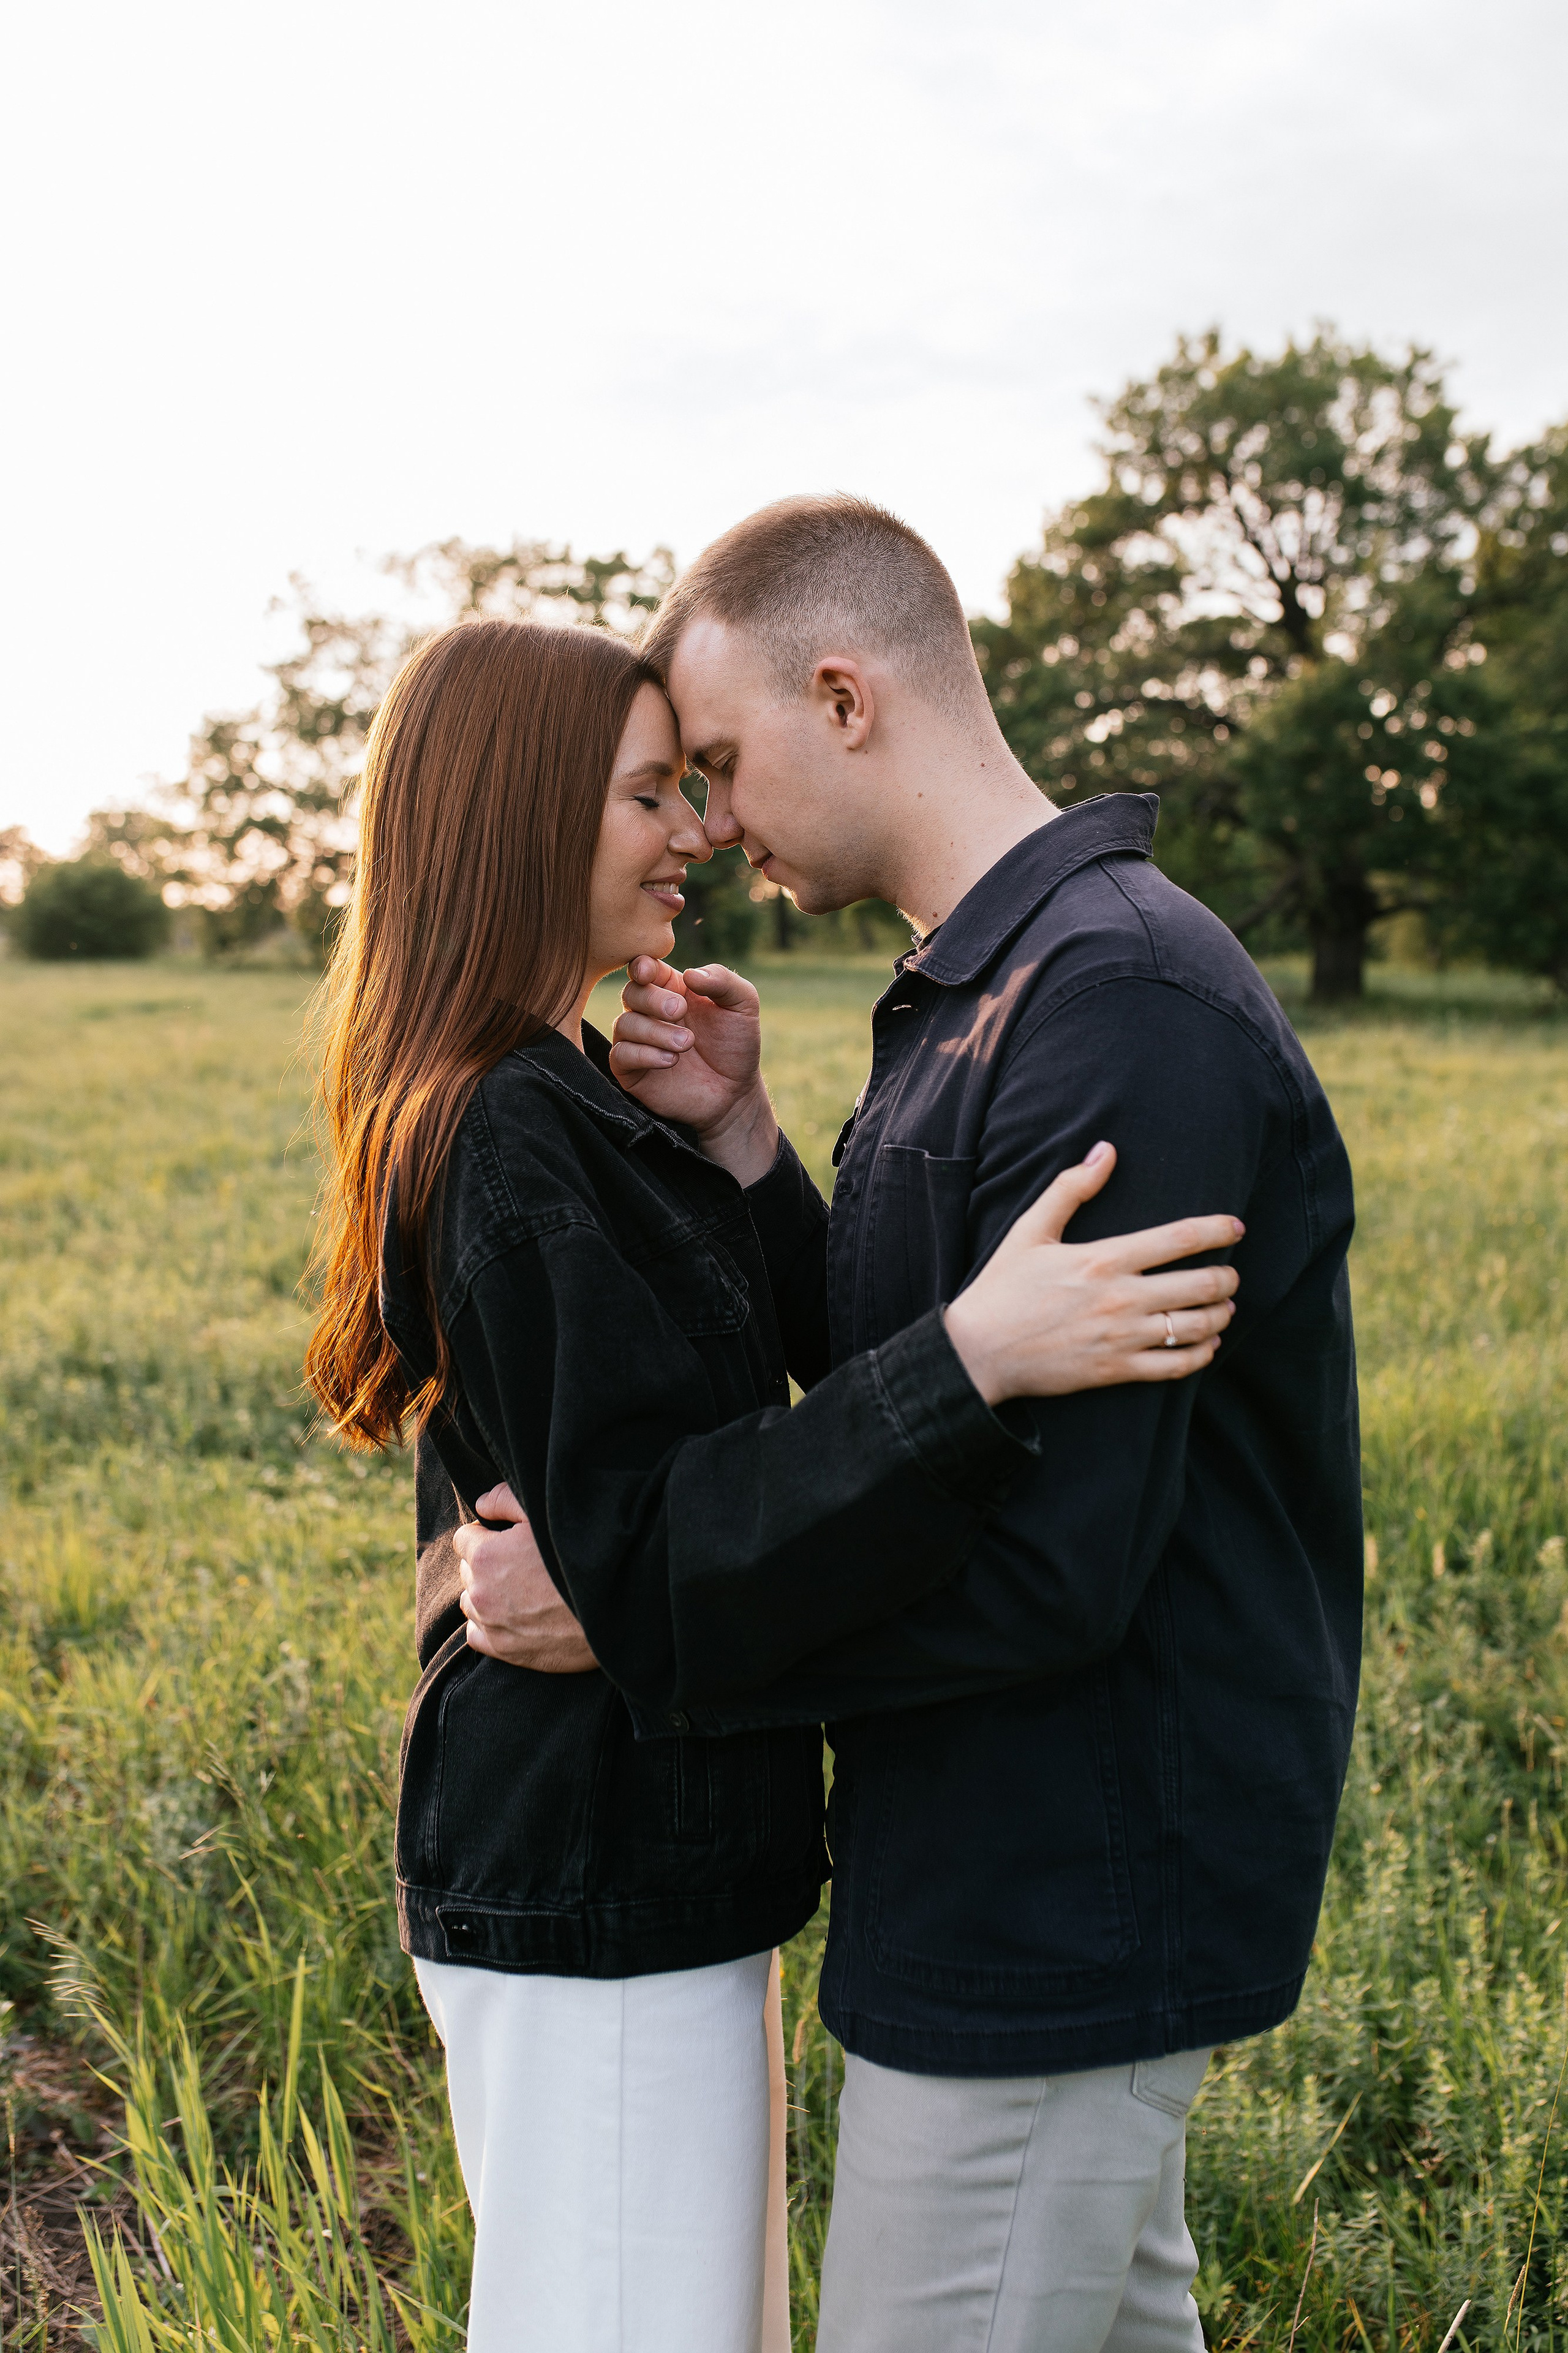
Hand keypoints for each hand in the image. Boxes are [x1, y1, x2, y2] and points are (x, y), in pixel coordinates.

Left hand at [452, 1485, 598, 1673]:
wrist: (612, 1605)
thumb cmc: (580, 1553)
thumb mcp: (544, 1513)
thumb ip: (504, 1499)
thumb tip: (481, 1505)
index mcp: (486, 1555)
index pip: (463, 1539)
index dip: (487, 1534)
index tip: (508, 1539)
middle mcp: (481, 1592)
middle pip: (468, 1570)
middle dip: (488, 1564)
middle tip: (522, 1563)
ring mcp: (492, 1624)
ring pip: (471, 1602)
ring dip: (487, 1594)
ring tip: (520, 1589)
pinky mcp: (505, 1650)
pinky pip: (476, 1635)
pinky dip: (488, 1625)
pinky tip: (513, 1616)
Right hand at [609, 956, 778, 1183]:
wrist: (735, 1092)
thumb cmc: (736, 1044)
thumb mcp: (742, 1004)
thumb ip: (722, 980)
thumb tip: (689, 973)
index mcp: (671, 989)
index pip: (645, 969)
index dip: (641, 966)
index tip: (647, 971)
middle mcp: (649, 1013)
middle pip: (631, 992)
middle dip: (653, 1000)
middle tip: (681, 1012)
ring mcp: (638, 1041)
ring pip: (624, 1024)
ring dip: (655, 1032)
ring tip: (687, 1044)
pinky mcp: (632, 1071)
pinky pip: (620, 1055)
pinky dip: (643, 1054)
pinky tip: (671, 1061)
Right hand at [941, 1144, 1243, 1405]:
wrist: (978, 1352)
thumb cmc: (1002, 1288)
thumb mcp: (1030, 1230)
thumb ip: (1071, 1188)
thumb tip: (1106, 1150)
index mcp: (1104, 1258)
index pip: (1180, 1238)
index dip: (1216, 1230)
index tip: (1236, 1227)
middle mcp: (1120, 1298)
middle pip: (1200, 1285)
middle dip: (1228, 1278)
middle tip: (1232, 1275)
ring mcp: (1121, 1337)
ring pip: (1195, 1327)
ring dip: (1220, 1316)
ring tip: (1225, 1309)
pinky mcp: (1115, 1371)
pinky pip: (1175, 1366)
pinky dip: (1200, 1355)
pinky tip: (1206, 1346)